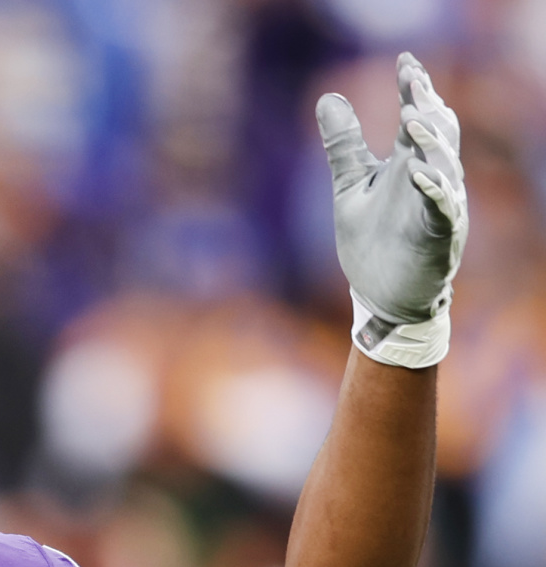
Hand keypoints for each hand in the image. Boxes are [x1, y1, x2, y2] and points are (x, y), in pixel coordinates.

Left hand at [317, 52, 465, 366]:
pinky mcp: (439, 235)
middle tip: (412, 82)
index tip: (405, 61)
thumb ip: (344, 146)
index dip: (415, 88)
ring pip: (446, 164)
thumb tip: (328, 96)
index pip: (418, 117)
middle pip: (438, 133)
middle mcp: (428, 178)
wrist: (381, 296)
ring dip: (431, 141)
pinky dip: (432, 189)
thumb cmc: (371, 241)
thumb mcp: (351, 187)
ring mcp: (438, 206)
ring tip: (413, 118)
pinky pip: (442, 208)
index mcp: (408, 163)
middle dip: (427, 106)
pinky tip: (417, 173)